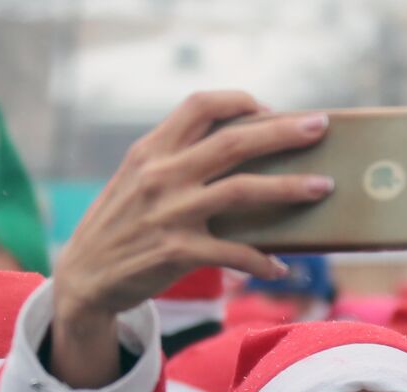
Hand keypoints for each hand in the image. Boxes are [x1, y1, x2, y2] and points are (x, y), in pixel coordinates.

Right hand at [52, 91, 332, 385]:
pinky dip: (263, 261)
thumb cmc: (121, 226)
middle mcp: (161, 175)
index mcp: (151, 150)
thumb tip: (235, 150)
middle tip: (320, 126)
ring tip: (322, 187)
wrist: (84, 277)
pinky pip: (236, 253)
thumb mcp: (136, 179)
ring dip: (289, 188)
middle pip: (234, 141)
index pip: (200, 106)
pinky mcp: (178, 252)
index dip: (240, 101)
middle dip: (283, 132)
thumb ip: (174, 159)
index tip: (271, 109)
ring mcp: (170, 213)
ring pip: (243, 190)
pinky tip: (280, 268)